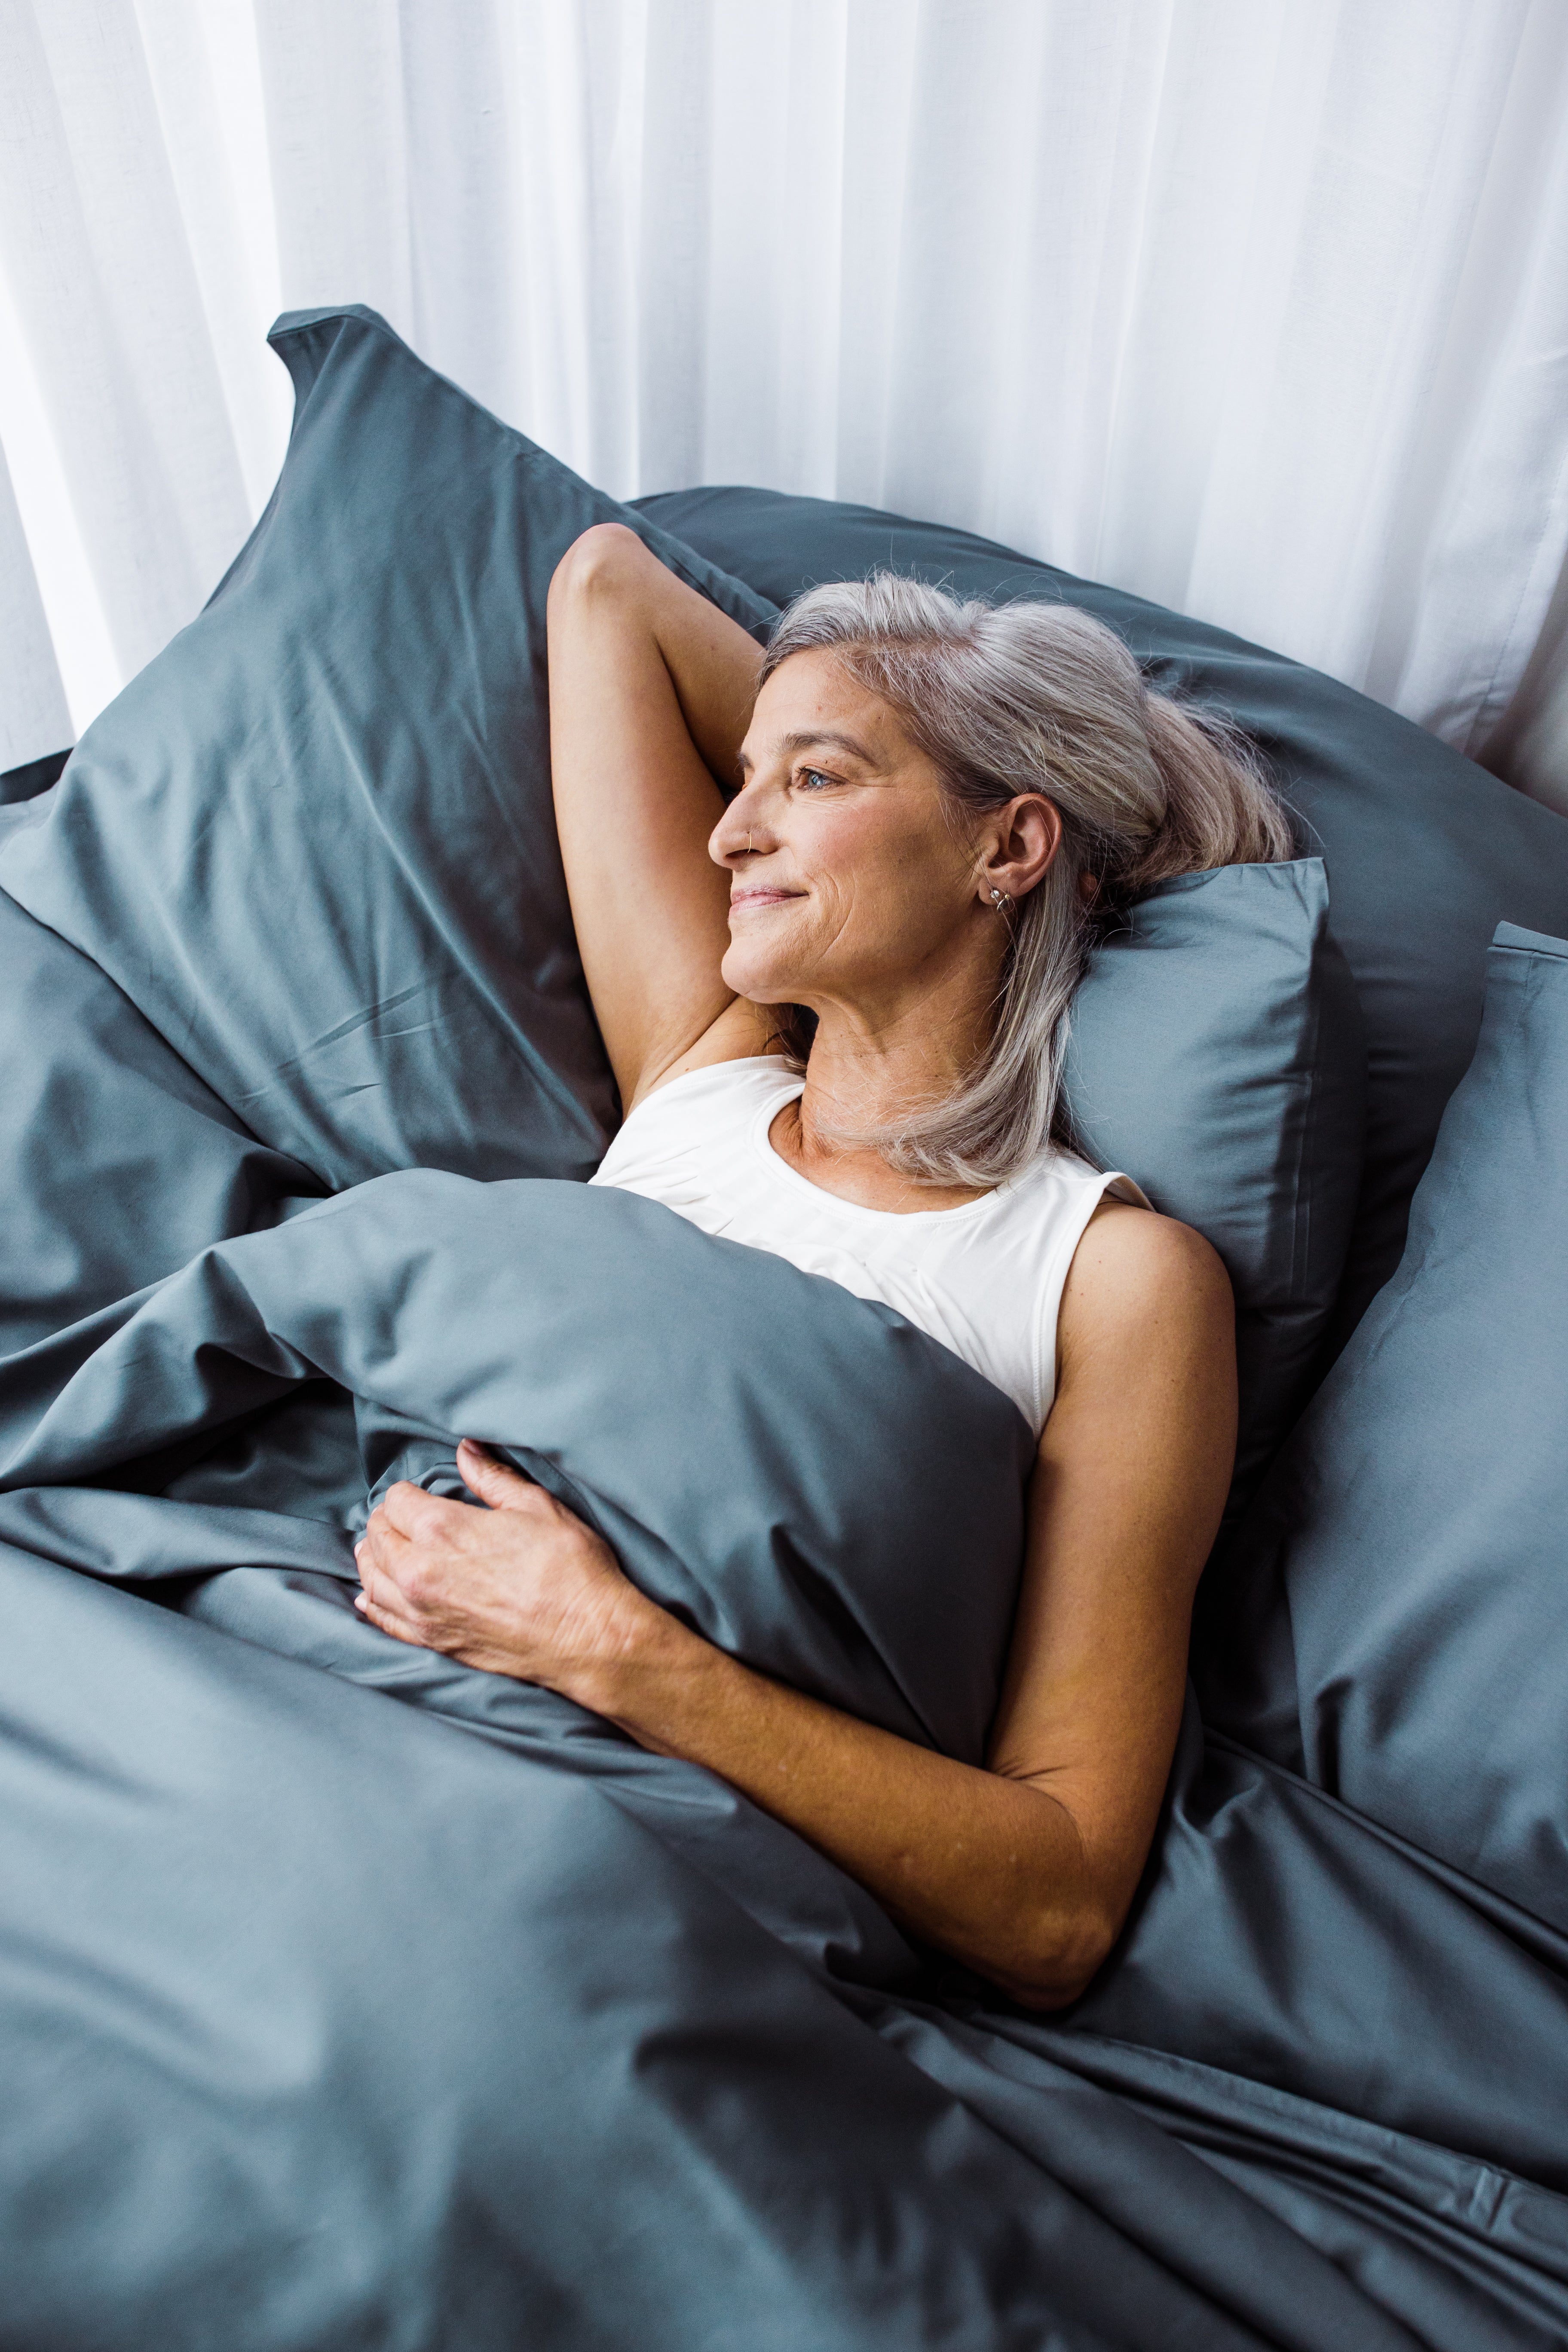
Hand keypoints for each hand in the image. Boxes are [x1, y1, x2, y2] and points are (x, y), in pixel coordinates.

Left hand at [353, 1440, 661, 1702]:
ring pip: (371, 1577)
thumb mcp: (537, 1506)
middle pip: (378, 1536)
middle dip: (389, 1521)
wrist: (587, 1637)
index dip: (410, 1492)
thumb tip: (466, 1451)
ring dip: (375, 1558)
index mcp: (442, 1528)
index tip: (423, 1494)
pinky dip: (373, 1604)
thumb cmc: (569, 1568)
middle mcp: (418, 1571)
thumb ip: (493, 1478)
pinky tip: (371, 1596)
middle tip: (406, 1518)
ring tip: (382, 1548)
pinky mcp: (431, 1642)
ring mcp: (421, 1611)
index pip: (396, 1500)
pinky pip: (382, 1620)